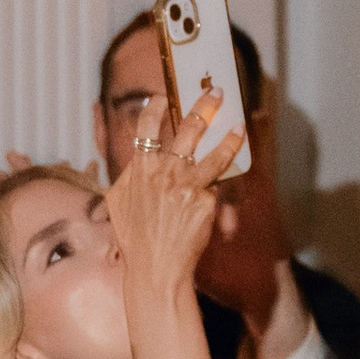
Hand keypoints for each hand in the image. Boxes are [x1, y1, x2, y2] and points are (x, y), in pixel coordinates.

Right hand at [105, 91, 243, 300]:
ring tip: (240, 124)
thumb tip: (137, 161)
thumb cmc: (135, 236)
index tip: (163, 96)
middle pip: (188, 129)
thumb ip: (128, 176)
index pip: (147, 127)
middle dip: (205, 106)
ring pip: (214, 153)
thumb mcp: (118, 201)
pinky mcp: (205, 201)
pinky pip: (215, 185)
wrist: (156, 266)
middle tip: (217, 92)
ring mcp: (187, 185)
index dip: (155, 108)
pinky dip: (220, 181)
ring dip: (229, 136)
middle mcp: (164, 171)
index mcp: (140, 167)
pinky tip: (230, 175)